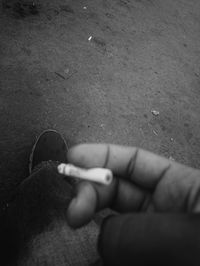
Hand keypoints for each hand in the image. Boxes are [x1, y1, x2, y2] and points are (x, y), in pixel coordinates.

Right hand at [66, 144, 199, 264]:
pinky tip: (88, 253)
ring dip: (91, 222)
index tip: (72, 160)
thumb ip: (145, 233)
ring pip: (111, 223)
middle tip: (72, 211)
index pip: (135, 162)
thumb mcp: (192, 239)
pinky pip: (116, 253)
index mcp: (183, 189)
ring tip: (75, 224)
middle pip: (117, 188)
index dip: (102, 155)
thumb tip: (102, 237)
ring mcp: (152, 240)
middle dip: (91, 190)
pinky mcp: (144, 261)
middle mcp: (165, 212)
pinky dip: (100, 253)